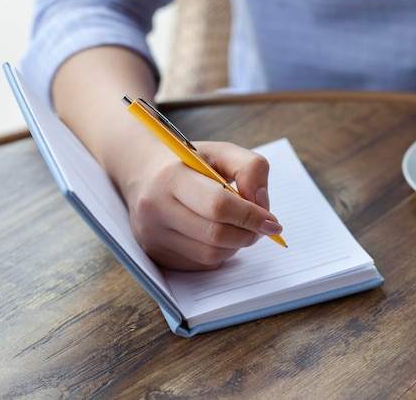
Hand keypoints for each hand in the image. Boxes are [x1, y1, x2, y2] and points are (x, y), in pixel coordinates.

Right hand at [123, 140, 282, 270]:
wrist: (143, 173)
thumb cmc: (188, 163)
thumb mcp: (221, 152)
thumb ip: (250, 168)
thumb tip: (262, 205)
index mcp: (170, 178)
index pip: (218, 205)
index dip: (251, 216)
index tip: (272, 221)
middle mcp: (155, 209)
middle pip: (216, 235)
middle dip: (248, 233)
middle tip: (261, 226)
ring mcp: (152, 235)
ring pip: (211, 255)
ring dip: (236, 245)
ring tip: (238, 227)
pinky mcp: (155, 254)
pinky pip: (201, 264)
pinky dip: (219, 253)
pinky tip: (216, 234)